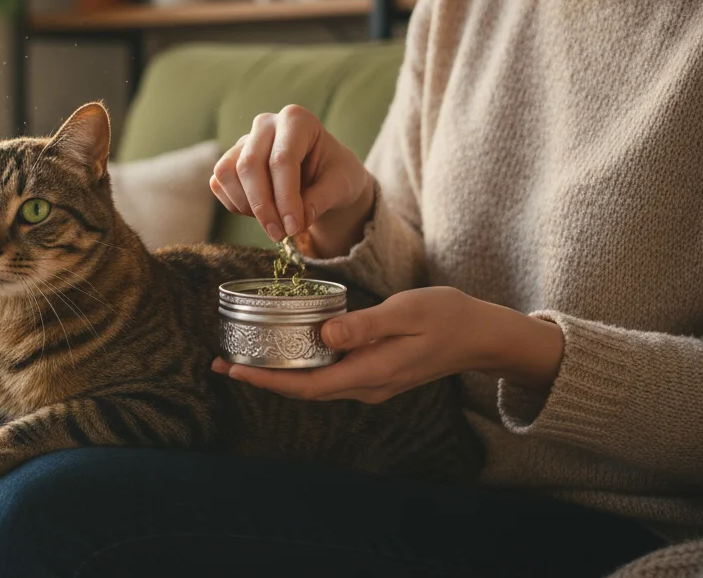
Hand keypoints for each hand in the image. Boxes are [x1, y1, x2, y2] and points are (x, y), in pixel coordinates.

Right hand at [210, 105, 373, 255]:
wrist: (325, 174)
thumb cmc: (335, 174)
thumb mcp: (342, 185)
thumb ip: (321, 200)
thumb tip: (297, 221)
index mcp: (297, 120)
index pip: (282, 159)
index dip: (286, 198)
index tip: (294, 228)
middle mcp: (266, 124)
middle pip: (250, 165)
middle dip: (263, 206)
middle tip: (280, 235)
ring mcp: (244, 140)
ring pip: (228, 173)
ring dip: (247, 206)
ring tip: (273, 223)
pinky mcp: (230, 159)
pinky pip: (219, 183)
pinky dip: (236, 204)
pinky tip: (261, 214)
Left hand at [211, 286, 564, 401]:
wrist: (482, 335)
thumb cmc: (447, 317)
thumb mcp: (407, 313)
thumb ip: (365, 325)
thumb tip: (324, 334)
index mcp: (370, 374)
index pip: (306, 386)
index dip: (265, 381)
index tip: (231, 371)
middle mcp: (366, 387)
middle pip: (302, 389)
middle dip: (261, 379)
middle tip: (220, 362)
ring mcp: (370, 383)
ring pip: (313, 383)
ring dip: (278, 373)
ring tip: (242, 356)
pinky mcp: (373, 373)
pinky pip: (328, 374)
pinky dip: (301, 364)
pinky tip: (285, 349)